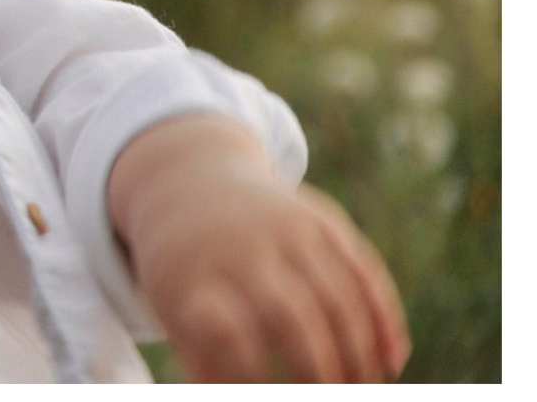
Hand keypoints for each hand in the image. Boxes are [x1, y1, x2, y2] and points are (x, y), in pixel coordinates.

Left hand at [109, 113, 408, 382]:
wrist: (190, 183)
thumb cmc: (183, 270)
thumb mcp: (171, 308)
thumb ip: (204, 364)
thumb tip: (241, 398)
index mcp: (193, 274)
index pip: (225, 328)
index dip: (248, 370)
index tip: (263, 394)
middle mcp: (240, 246)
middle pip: (292, 315)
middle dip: (321, 369)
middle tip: (338, 400)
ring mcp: (283, 227)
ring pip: (338, 296)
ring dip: (362, 352)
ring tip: (366, 389)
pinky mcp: (319, 218)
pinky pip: (362, 270)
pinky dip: (384, 318)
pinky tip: (391, 360)